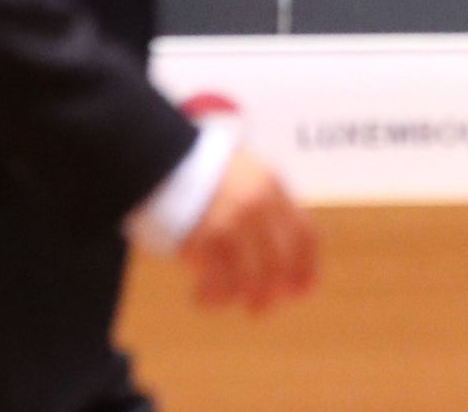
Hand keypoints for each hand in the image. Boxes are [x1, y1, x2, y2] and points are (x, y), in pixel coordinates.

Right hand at [179, 146, 316, 311]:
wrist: (161, 159)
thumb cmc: (202, 170)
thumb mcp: (246, 174)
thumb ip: (266, 204)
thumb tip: (284, 253)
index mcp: (273, 186)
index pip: (305, 234)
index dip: (306, 267)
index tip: (301, 291)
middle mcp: (258, 204)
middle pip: (281, 261)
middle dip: (274, 291)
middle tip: (260, 308)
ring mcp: (233, 221)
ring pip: (252, 276)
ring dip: (242, 297)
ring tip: (227, 302)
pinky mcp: (205, 237)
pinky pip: (219, 280)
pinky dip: (214, 295)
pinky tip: (203, 296)